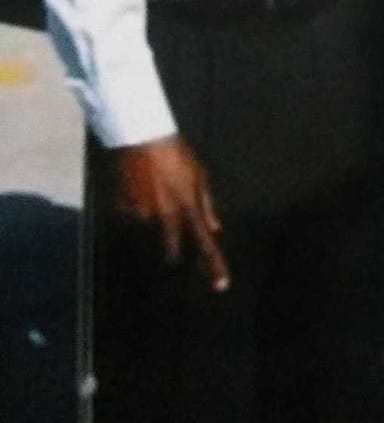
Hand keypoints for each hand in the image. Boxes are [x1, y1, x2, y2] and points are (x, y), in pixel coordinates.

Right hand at [113, 136, 229, 289]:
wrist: (141, 137)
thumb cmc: (174, 153)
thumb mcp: (198, 175)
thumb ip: (207, 205)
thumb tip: (215, 227)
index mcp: (188, 205)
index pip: (205, 242)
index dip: (214, 266)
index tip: (221, 285)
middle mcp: (166, 215)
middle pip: (171, 248)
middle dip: (172, 251)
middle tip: (167, 232)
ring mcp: (143, 214)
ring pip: (149, 227)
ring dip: (151, 215)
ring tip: (150, 186)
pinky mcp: (123, 209)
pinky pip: (131, 215)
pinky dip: (135, 205)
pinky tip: (137, 184)